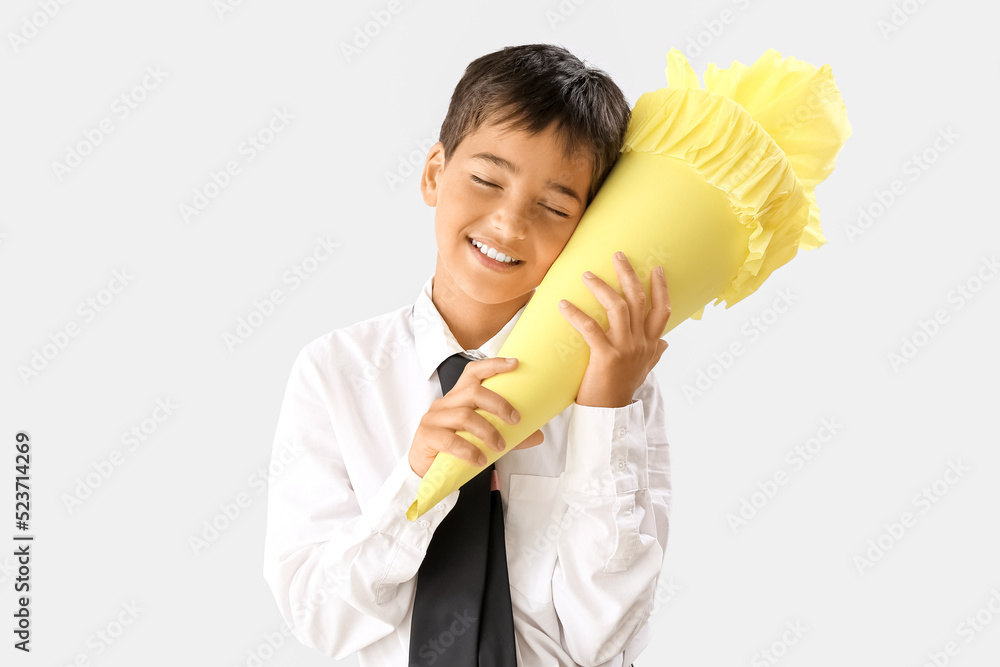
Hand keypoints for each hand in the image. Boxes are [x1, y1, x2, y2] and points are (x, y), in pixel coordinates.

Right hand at [408, 357, 545, 477]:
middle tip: (515, 420)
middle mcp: (445, 403)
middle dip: (498, 404)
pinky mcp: (427, 435)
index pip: (473, 372)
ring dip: (487, 431)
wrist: (426, 468)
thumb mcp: (483, 438)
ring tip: (499, 446)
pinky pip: (451, 440)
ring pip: (464, 416)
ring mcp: (434, 418)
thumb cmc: (455, 446)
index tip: (515, 364)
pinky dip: (469, 450)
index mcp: (459, 397)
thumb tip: (537, 435)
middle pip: (473, 392)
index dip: (493, 365)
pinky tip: (480, 459)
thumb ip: (509, 435)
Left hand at [558, 251, 670, 407]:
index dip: (661, 288)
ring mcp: (626, 349)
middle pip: (639, 301)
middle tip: (617, 255)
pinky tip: (563, 305)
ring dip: (602, 288)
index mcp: (651, 344)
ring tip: (586, 275)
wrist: (611, 414)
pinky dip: (576, 314)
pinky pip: (591, 329)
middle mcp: (642, 343)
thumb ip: (655, 353)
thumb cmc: (624, 389)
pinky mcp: (606, 357)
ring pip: (619, 308)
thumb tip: (666, 342)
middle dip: (628, 275)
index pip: (663, 310)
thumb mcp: (644, 370)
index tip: (656, 268)